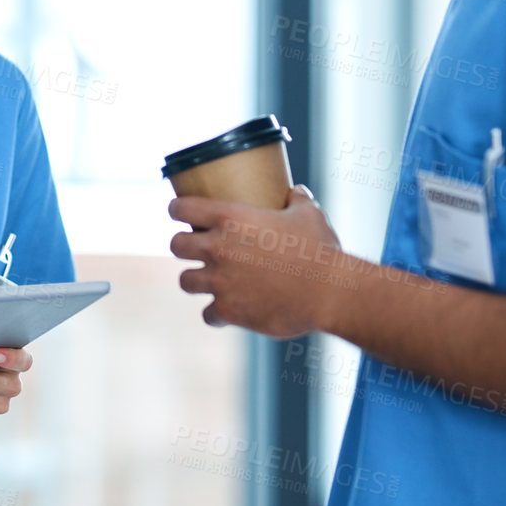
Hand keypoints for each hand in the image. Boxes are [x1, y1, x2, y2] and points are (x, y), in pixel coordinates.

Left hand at [169, 186, 347, 337]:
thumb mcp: (308, 213)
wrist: (330, 293)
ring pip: (185, 281)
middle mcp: (218, 248)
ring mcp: (220, 282)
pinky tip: (227, 311)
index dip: (177, 210)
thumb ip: (297, 199)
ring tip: (209, 281)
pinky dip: (216, 314)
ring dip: (196, 280)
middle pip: (176, 245)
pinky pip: (208, 315)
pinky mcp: (229, 311)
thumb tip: (296, 191)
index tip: (179, 213)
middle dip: (184, 247)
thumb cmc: (320, 250)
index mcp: (230, 218)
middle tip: (196, 249)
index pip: (181, 208)